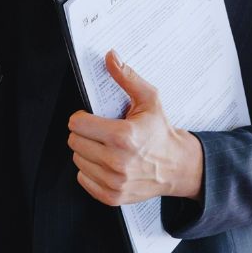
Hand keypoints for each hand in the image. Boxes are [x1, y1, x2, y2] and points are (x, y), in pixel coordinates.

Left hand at [67, 50, 203, 205]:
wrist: (177, 166)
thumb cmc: (161, 130)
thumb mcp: (149, 99)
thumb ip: (127, 77)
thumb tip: (111, 56)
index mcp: (123, 136)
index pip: (77, 124)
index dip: (82, 118)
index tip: (91, 117)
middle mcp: (117, 161)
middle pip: (74, 142)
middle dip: (84, 133)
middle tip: (100, 132)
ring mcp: (114, 181)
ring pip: (77, 160)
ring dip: (87, 151)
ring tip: (106, 147)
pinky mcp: (112, 196)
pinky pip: (83, 179)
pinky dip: (90, 169)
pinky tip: (106, 162)